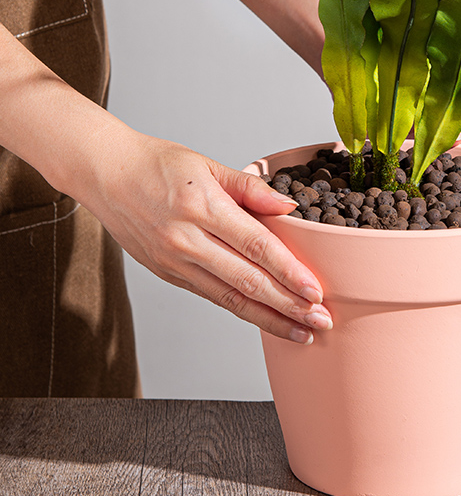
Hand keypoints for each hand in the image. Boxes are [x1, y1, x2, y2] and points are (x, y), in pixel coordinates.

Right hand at [82, 131, 331, 343]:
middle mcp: (186, 240)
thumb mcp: (207, 163)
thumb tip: (289, 205)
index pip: (255, 245)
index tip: (315, 290)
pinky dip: (243, 311)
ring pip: (230, 298)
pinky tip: (266, 319)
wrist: (106, 175)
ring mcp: (174, 262)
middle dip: (288, 305)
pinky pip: (212, 296)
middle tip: (320, 320)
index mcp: (201, 207)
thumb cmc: (157, 165)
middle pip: (247, 280)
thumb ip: (250, 187)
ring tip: (301, 331)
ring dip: (269, 318)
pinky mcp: (168, 275)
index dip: (288, 271)